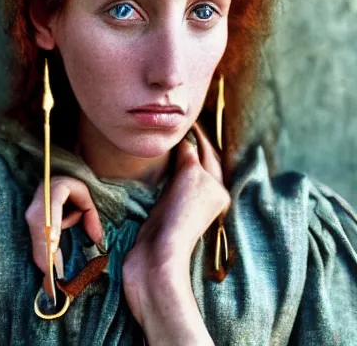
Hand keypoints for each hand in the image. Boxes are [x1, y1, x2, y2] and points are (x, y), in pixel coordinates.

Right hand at [25, 175, 103, 295]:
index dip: (52, 227)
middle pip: (41, 231)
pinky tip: (47, 272)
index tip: (53, 245)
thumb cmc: (72, 187)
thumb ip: (92, 216)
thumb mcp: (85, 196)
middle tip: (52, 281)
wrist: (54, 178)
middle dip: (46, 256)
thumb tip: (97, 239)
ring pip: (38, 240)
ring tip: (49, 283)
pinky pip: (37, 243)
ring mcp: (32, 213)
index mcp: (55, 190)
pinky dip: (42, 257)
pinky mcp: (31, 223)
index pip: (52, 210)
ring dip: (43, 260)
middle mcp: (39, 204)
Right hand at [122, 123, 229, 342]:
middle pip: (202, 161)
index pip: (210, 151)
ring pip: (186, 171)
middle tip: (177, 123)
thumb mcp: (191, 178)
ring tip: (169, 137)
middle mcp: (206, 196)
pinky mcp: (166, 210)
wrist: (158, 259)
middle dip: (193, 142)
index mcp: (217, 188)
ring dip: (180, 154)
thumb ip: (190, 156)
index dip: (199, 133)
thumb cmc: (180, 219)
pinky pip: (170, 181)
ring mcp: (185, 204)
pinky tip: (159, 160)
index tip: (187, 117)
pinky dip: (167, 168)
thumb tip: (186, 142)